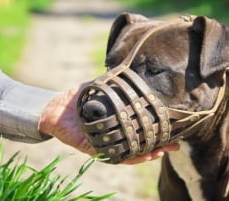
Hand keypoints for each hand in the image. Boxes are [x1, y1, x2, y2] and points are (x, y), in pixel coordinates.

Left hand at [38, 83, 179, 163]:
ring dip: (147, 154)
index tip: (173, 127)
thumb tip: (130, 70)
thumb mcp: (98, 87)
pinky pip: (113, 156)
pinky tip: (141, 156)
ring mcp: (104, 144)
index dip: (156, 129)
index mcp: (116, 122)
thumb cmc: (76, 98)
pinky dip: (127, 158)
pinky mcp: (93, 149)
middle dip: (158, 145)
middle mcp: (113, 136)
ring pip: (129, 154)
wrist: (52, 107)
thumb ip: (112, 83)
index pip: (139, 128)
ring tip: (161, 151)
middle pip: (139, 144)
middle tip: (175, 144)